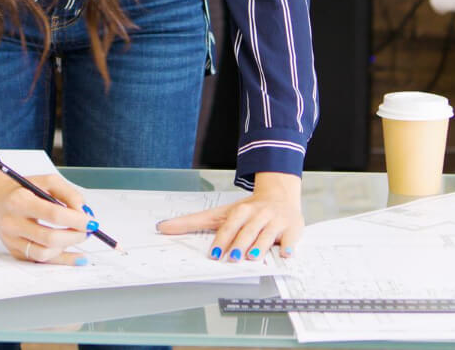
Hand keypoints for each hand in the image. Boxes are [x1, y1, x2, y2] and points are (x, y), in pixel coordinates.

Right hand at [0, 154, 94, 265]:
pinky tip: (76, 256)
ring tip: (78, 237)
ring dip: (68, 248)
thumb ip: (69, 194)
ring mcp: (11, 240)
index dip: (76, 220)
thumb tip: (84, 212)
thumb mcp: (47, 181)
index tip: (91, 222)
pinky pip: (40, 260)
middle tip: (88, 231)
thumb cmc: (24, 189)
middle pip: (49, 238)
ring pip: (44, 254)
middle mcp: (12, 223)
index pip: (53, 215)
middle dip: (75, 236)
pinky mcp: (14, 251)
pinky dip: (61, 259)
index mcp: (19, 201)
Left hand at [155, 171, 302, 261]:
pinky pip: (291, 238)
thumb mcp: (221, 214)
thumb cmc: (248, 211)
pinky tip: (286, 254)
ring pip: (268, 234)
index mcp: (241, 210)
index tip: (214, 254)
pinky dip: (289, 246)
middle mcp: (259, 214)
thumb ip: (193, 222)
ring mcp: (276, 221)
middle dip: (239, 244)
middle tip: (231, 258)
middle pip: (247, 230)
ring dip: (260, 246)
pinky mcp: (293, 228)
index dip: (221, 239)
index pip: (229, 225)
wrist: (280, 195)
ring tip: (252, 257)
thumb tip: (162, 227)